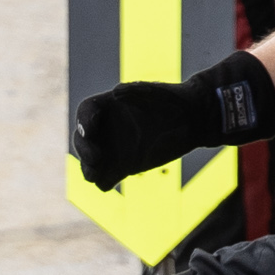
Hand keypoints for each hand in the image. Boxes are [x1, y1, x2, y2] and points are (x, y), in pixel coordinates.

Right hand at [68, 54, 273, 182]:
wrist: (191, 118)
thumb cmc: (171, 101)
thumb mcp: (149, 92)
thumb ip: (129, 95)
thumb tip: (114, 95)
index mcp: (107, 106)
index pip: (85, 112)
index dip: (83, 121)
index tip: (90, 130)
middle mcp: (106, 128)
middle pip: (82, 140)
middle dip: (85, 150)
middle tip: (96, 158)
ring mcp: (114, 149)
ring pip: (89, 163)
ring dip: (89, 168)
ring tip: (96, 173)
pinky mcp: (124, 167)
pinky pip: (105, 179)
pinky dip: (104, 182)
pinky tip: (110, 182)